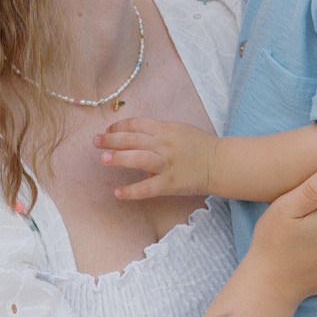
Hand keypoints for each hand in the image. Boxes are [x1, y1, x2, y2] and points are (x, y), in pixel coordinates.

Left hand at [94, 114, 217, 201]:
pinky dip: (132, 191)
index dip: (119, 126)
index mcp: (166, 129)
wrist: (220, 163)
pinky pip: (148, 188)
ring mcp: (167, 164)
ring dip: (119, 158)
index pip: (137, 124)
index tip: (108, 130)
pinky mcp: (170, 183)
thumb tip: (133, 139)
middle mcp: (165, 144)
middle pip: (133, 139)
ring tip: (103, 159)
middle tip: (96, 142)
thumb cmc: (198, 146)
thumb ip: (157, 133)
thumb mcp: (178, 130)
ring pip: (139, 158)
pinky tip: (118, 192)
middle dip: (112, 139)